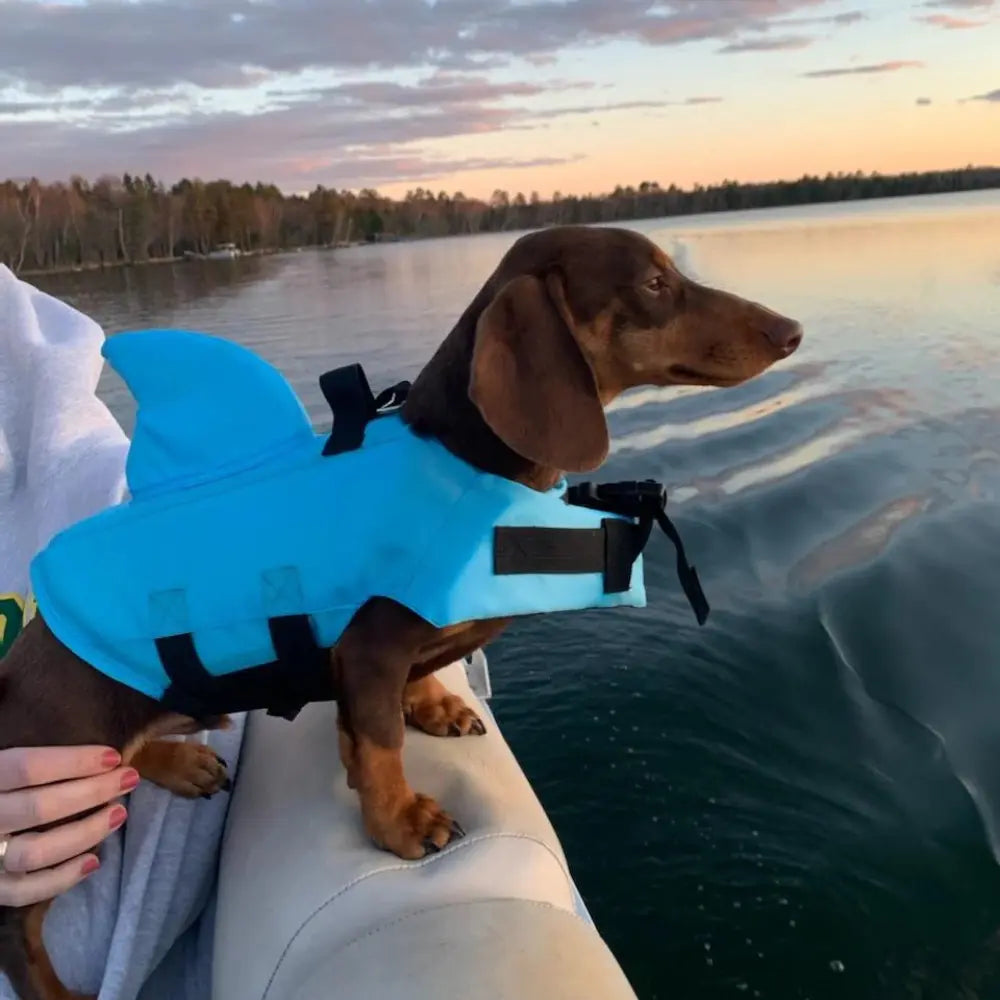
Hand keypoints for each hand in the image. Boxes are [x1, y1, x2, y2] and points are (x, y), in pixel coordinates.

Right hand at [0, 746, 137, 906]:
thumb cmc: (4, 788)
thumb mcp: (7, 765)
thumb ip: (35, 760)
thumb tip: (97, 752)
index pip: (28, 767)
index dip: (74, 761)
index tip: (113, 757)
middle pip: (39, 808)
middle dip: (93, 792)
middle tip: (129, 778)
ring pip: (35, 851)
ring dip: (85, 833)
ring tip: (119, 814)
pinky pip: (24, 891)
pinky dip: (61, 879)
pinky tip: (94, 862)